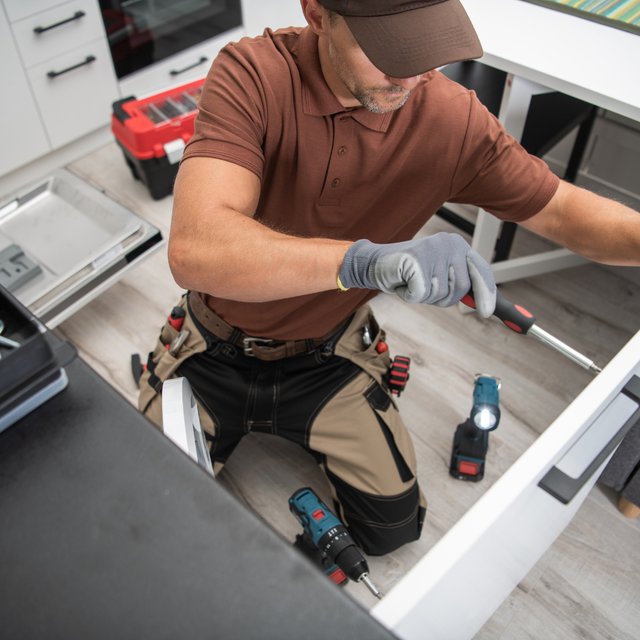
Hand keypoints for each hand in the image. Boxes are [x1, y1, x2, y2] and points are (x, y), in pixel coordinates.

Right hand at [338, 233, 495, 316]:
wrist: (375, 263)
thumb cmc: (407, 273)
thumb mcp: (438, 276)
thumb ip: (458, 284)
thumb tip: (482, 304)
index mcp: (458, 245)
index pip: (481, 271)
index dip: (487, 293)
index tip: (487, 312)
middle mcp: (450, 243)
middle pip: (461, 288)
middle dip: (443, 298)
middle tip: (425, 289)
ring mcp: (434, 250)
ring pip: (440, 293)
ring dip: (424, 297)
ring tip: (412, 282)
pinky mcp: (417, 260)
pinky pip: (421, 294)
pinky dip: (409, 295)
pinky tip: (402, 282)